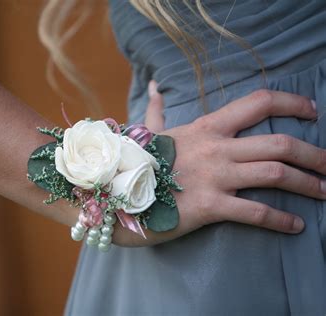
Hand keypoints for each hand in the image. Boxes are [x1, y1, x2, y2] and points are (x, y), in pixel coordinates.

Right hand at [114, 81, 324, 245]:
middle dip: (315, 154)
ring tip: (325, 192)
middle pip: (279, 143)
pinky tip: (295, 225)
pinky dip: (280, 219)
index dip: (291, 103)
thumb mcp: (149, 133)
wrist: (114, 194)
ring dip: (308, 184)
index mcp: (206, 127)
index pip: (258, 103)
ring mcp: (214, 177)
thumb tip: (153, 87)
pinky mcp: (210, 207)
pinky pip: (255, 211)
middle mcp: (217, 148)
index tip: (313, 112)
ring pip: (275, 174)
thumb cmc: (136, 162)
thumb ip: (157, 110)